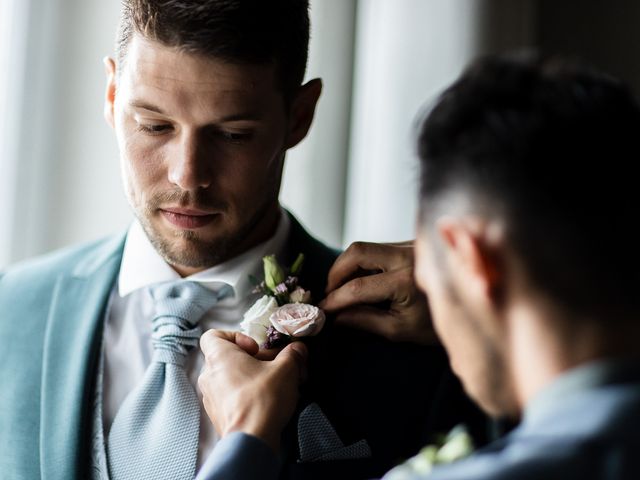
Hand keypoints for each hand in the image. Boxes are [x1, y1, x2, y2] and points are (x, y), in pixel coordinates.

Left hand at [198, 330, 307, 451]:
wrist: (251, 439)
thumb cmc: (263, 398)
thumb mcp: (286, 369)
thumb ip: (292, 354)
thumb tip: (298, 348)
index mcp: (219, 356)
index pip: (211, 336)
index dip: (234, 336)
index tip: (254, 347)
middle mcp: (208, 374)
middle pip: (225, 357)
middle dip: (250, 359)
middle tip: (272, 366)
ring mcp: (210, 397)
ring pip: (227, 378)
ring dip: (247, 377)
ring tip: (270, 385)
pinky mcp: (216, 414)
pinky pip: (228, 396)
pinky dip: (242, 394)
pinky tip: (263, 401)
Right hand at [320, 241, 435, 344]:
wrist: (469, 306)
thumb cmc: (435, 324)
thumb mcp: (400, 330)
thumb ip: (366, 321)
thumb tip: (336, 317)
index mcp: (406, 282)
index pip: (359, 287)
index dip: (335, 300)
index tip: (322, 310)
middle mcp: (407, 256)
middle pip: (357, 252)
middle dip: (336, 272)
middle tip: (329, 293)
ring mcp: (409, 245)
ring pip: (365, 246)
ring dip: (346, 266)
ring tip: (341, 288)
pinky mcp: (409, 242)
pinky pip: (376, 247)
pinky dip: (361, 262)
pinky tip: (359, 280)